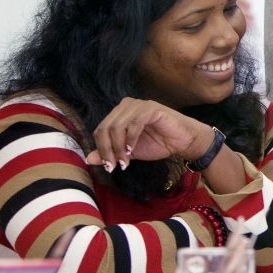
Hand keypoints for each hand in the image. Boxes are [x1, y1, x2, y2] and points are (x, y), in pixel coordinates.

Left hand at [86, 97, 210, 171]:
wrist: (183, 142)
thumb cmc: (158, 143)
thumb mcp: (128, 151)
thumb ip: (110, 153)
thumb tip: (88, 159)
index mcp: (119, 113)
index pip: (100, 130)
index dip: (101, 149)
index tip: (109, 167)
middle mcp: (126, 105)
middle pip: (105, 128)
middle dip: (108, 150)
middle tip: (115, 166)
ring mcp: (139, 105)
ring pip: (117, 126)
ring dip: (118, 147)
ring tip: (126, 161)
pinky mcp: (151, 108)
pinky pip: (134, 124)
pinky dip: (130, 139)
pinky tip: (132, 150)